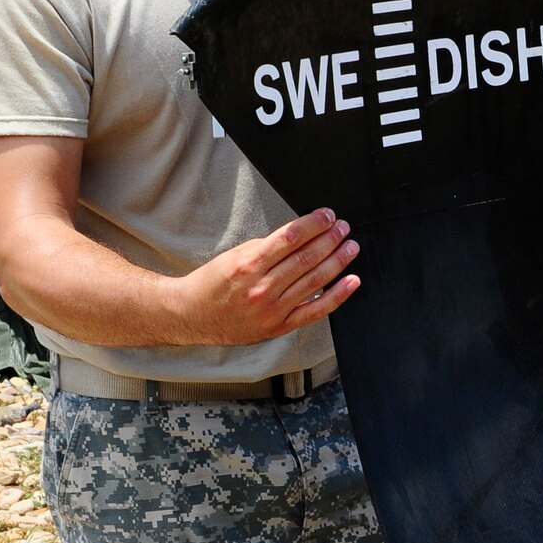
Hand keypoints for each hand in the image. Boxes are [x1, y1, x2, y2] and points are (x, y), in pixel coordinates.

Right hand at [175, 208, 358, 344]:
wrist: (190, 316)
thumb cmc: (211, 283)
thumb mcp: (233, 256)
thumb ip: (267, 248)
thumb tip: (301, 235)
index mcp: (247, 265)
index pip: (290, 238)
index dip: (313, 224)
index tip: (328, 215)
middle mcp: (261, 288)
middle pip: (306, 258)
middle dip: (330, 239)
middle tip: (344, 227)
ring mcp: (272, 310)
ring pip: (314, 281)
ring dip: (337, 261)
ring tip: (351, 247)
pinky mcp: (279, 327)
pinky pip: (315, 311)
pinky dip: (337, 296)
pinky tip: (352, 281)